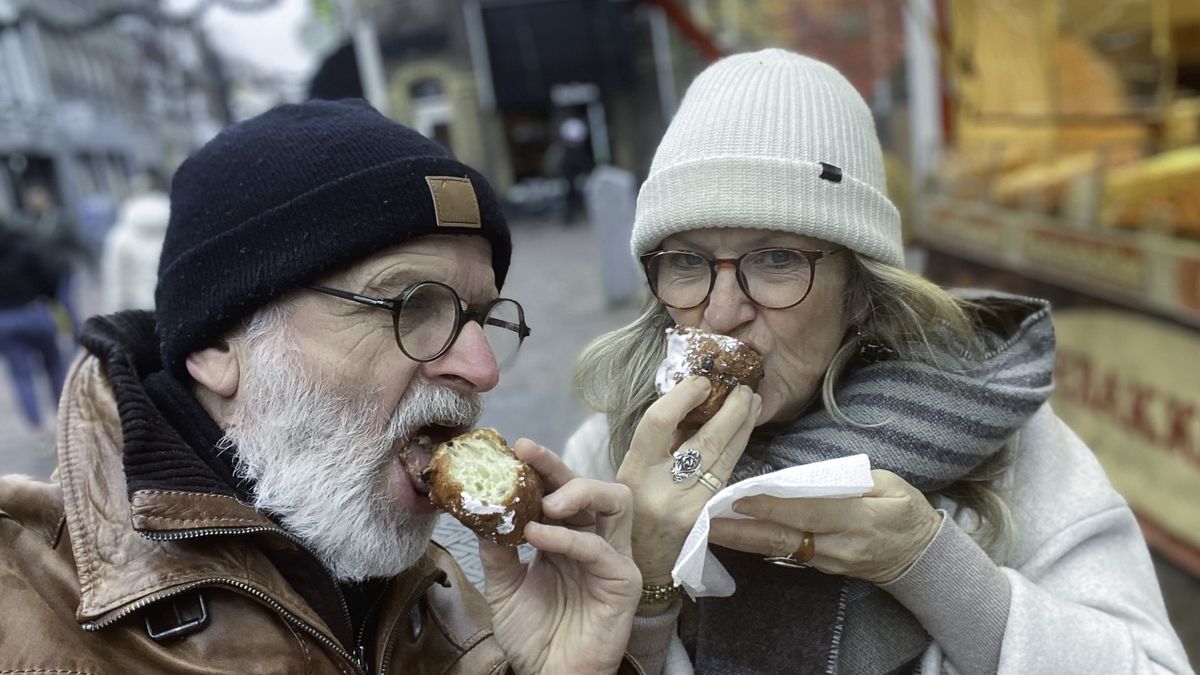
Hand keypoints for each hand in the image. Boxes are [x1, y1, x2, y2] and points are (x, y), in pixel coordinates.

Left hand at [481, 439, 640, 674]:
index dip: (541, 467)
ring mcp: (611, 558)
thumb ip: (497, 549)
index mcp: (566, 537)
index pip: (559, 490)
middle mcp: (593, 540)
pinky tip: (538, 535)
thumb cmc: (533, 636)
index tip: (512, 449)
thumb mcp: (503, 585)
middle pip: (590, 486)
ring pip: (616, 502)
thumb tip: (479, 509)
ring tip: (545, 501)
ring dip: (579, 491)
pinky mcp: (622, 582)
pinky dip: (569, 538)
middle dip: (559, 466)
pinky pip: (601, 549)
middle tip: (527, 455)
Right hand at [616, 378, 760, 589]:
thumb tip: (690, 403)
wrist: (642, 564)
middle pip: (705, 441)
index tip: (700, 381)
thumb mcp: (632, 474)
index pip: (658, 424)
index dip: (682, 398)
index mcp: (635, 472)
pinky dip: (737, 449)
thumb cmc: (629, 512)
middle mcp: (663, 490)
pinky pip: (727, 475)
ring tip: (754, 401)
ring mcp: (690, 506)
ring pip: (725, 459)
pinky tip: (744, 432)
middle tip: (743, 388)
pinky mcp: (709, 516)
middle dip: (730, 410)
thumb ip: (658, 442)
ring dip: (743, 427)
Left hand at [710, 469, 942, 582]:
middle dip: (740, 530)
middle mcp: (838, 545)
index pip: (807, 511)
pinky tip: (733, 534)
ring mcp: (827, 561)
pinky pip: (784, 554)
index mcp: (858, 519)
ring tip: (708, 526)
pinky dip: (757, 543)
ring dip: (741, 539)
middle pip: (782, 538)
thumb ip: (850, 480)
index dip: (772, 507)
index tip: (739, 499)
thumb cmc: (907, 512)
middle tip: (704, 519)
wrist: (921, 557)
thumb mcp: (891, 485)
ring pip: (777, 550)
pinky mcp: (820, 568)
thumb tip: (809, 476)